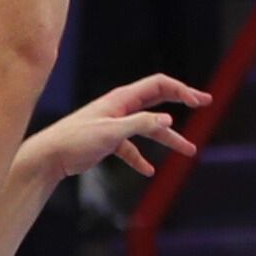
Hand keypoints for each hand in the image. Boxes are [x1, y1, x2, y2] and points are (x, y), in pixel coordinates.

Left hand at [23, 73, 206, 202]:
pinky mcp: (107, 141)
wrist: (49, 156)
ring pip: (148, 128)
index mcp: (122, 99)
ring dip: (169, 138)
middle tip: (205, 103)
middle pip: (158, 100)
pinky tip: (148, 170)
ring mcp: (114, 124)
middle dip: (182, 100)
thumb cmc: (75, 140)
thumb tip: (168, 119)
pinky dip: (141, 157)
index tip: (200, 101)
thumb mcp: (111, 132)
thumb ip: (139, 125)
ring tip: (189, 151)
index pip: (158, 85)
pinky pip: (131, 147)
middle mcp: (120, 108)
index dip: (181, 90)